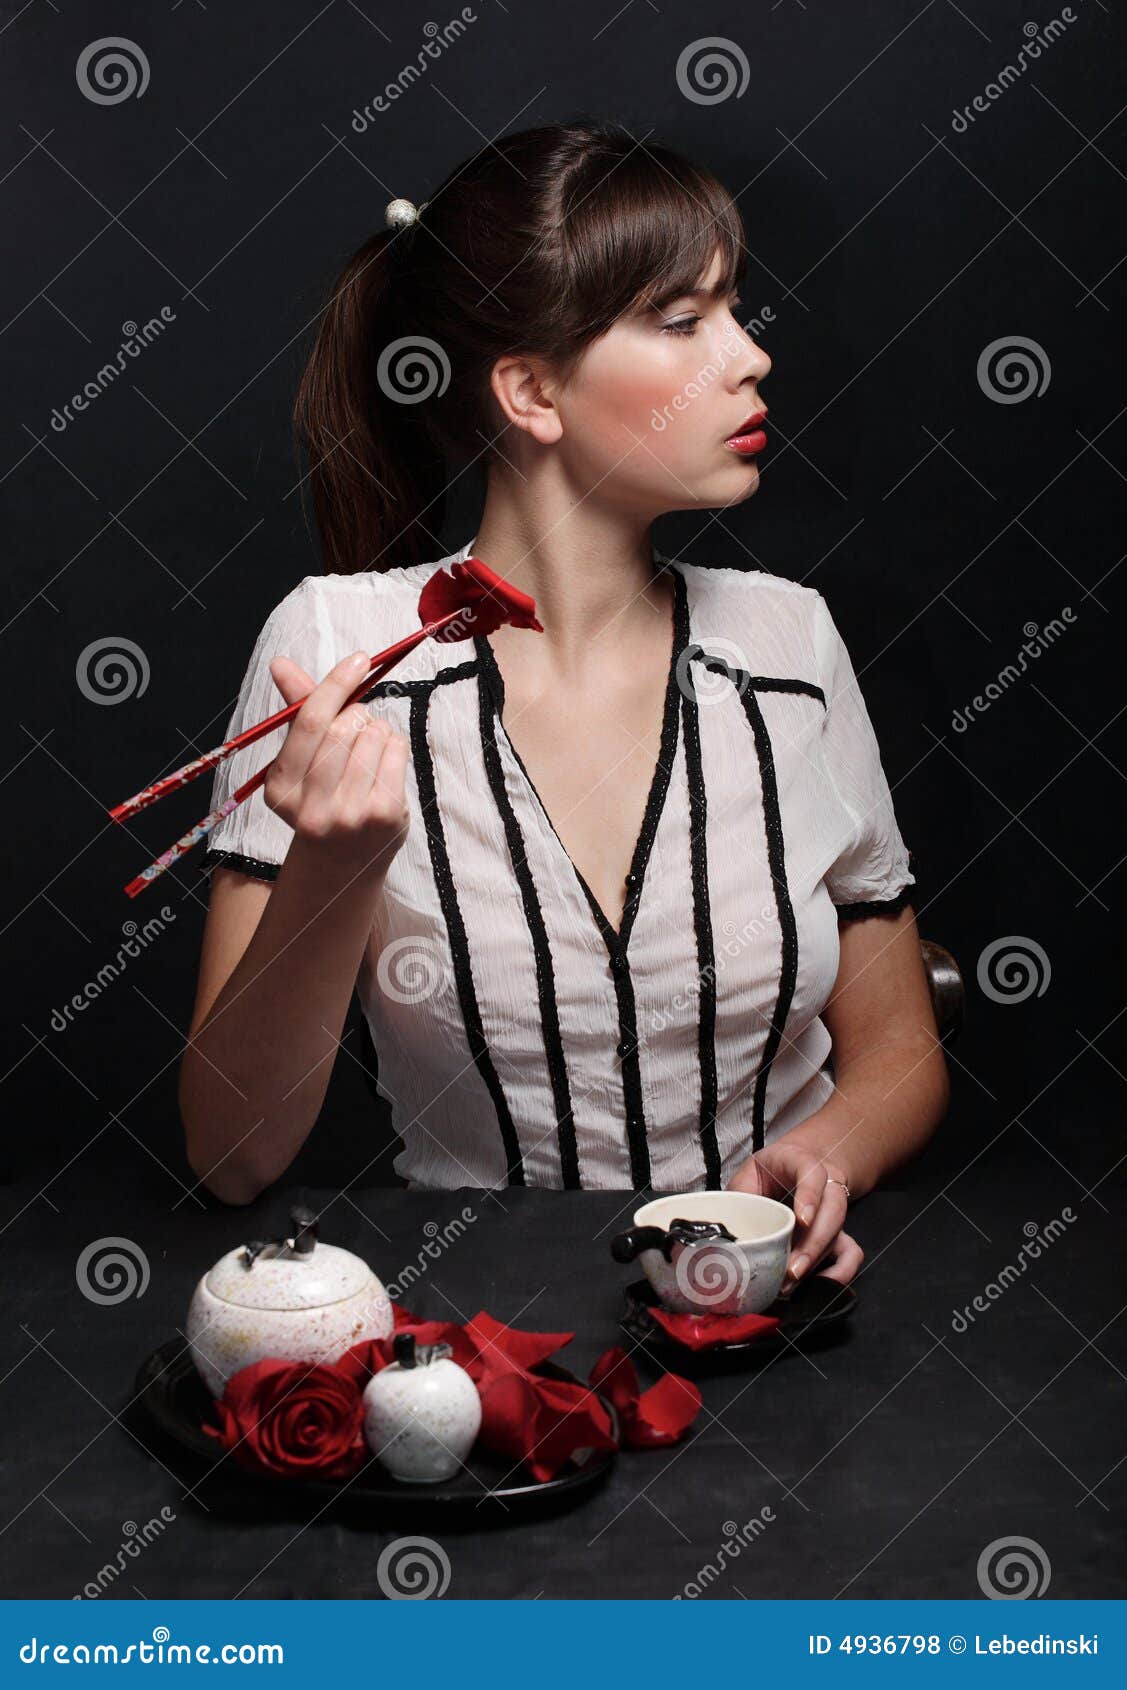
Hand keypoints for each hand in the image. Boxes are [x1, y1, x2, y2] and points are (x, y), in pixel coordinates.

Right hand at [264, 650, 410, 879]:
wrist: (341, 863)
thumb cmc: (321, 797)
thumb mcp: (300, 760)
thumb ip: (297, 710)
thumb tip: (281, 663)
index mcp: (281, 788)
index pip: (309, 723)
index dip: (336, 684)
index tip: (359, 659)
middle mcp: (311, 806)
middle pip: (343, 728)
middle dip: (357, 714)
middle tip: (358, 723)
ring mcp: (350, 815)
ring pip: (373, 737)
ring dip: (377, 729)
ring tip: (369, 750)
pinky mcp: (384, 816)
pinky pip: (396, 752)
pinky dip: (394, 745)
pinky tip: (384, 763)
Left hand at [726, 1138, 862, 1296]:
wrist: (792, 1165)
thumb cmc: (766, 1172)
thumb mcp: (749, 1173)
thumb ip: (741, 1195)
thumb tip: (727, 1231)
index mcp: (801, 1161)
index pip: (813, 1174)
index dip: (810, 1197)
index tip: (801, 1221)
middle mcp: (826, 1185)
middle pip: (832, 1211)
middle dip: (812, 1245)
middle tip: (790, 1271)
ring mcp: (835, 1210)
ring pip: (840, 1234)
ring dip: (817, 1262)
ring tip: (791, 1284)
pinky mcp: (840, 1231)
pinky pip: (852, 1253)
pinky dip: (840, 1272)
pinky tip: (817, 1286)